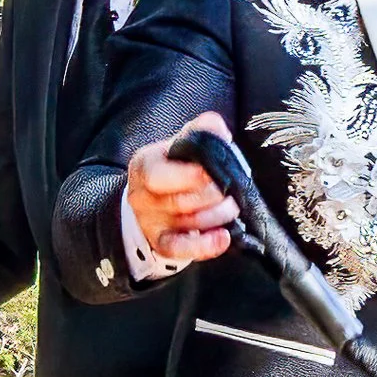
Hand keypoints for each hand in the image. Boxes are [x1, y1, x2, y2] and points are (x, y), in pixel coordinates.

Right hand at [124, 110, 237, 268]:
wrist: (153, 199)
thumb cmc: (173, 169)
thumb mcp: (181, 146)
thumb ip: (200, 132)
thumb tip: (217, 127)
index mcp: (144, 165)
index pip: (158, 174)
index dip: (188, 176)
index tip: (212, 173)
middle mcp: (143, 196)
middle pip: (180, 201)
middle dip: (213, 196)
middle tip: (232, 191)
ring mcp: (151, 222)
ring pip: (188, 222)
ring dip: (217, 215)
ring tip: (233, 207)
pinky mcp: (162, 243)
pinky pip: (182, 248)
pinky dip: (206, 246)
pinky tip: (224, 237)